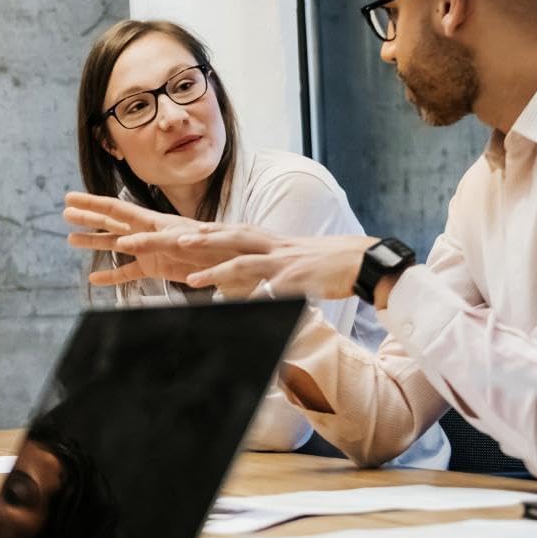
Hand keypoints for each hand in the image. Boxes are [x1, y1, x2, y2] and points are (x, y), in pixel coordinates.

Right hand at [63, 193, 219, 284]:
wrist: (229, 261)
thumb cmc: (209, 246)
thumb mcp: (180, 242)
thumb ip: (151, 242)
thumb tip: (122, 244)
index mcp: (151, 221)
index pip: (115, 209)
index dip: (91, 203)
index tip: (70, 198)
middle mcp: (145, 232)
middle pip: (110, 222)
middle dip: (88, 216)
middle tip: (65, 212)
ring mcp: (147, 250)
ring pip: (114, 245)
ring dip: (93, 242)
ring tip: (70, 240)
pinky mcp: (154, 269)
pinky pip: (127, 273)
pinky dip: (111, 276)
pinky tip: (94, 278)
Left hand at [176, 231, 374, 300]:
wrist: (362, 260)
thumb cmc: (326, 262)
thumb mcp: (292, 260)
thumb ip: (268, 267)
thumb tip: (250, 282)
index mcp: (270, 240)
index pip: (232, 231)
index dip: (206, 230)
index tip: (181, 230)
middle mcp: (272, 246)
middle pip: (229, 238)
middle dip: (199, 239)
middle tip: (174, 240)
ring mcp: (283, 262)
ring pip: (243, 262)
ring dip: (215, 271)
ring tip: (191, 280)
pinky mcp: (296, 279)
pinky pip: (270, 290)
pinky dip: (253, 299)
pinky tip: (237, 306)